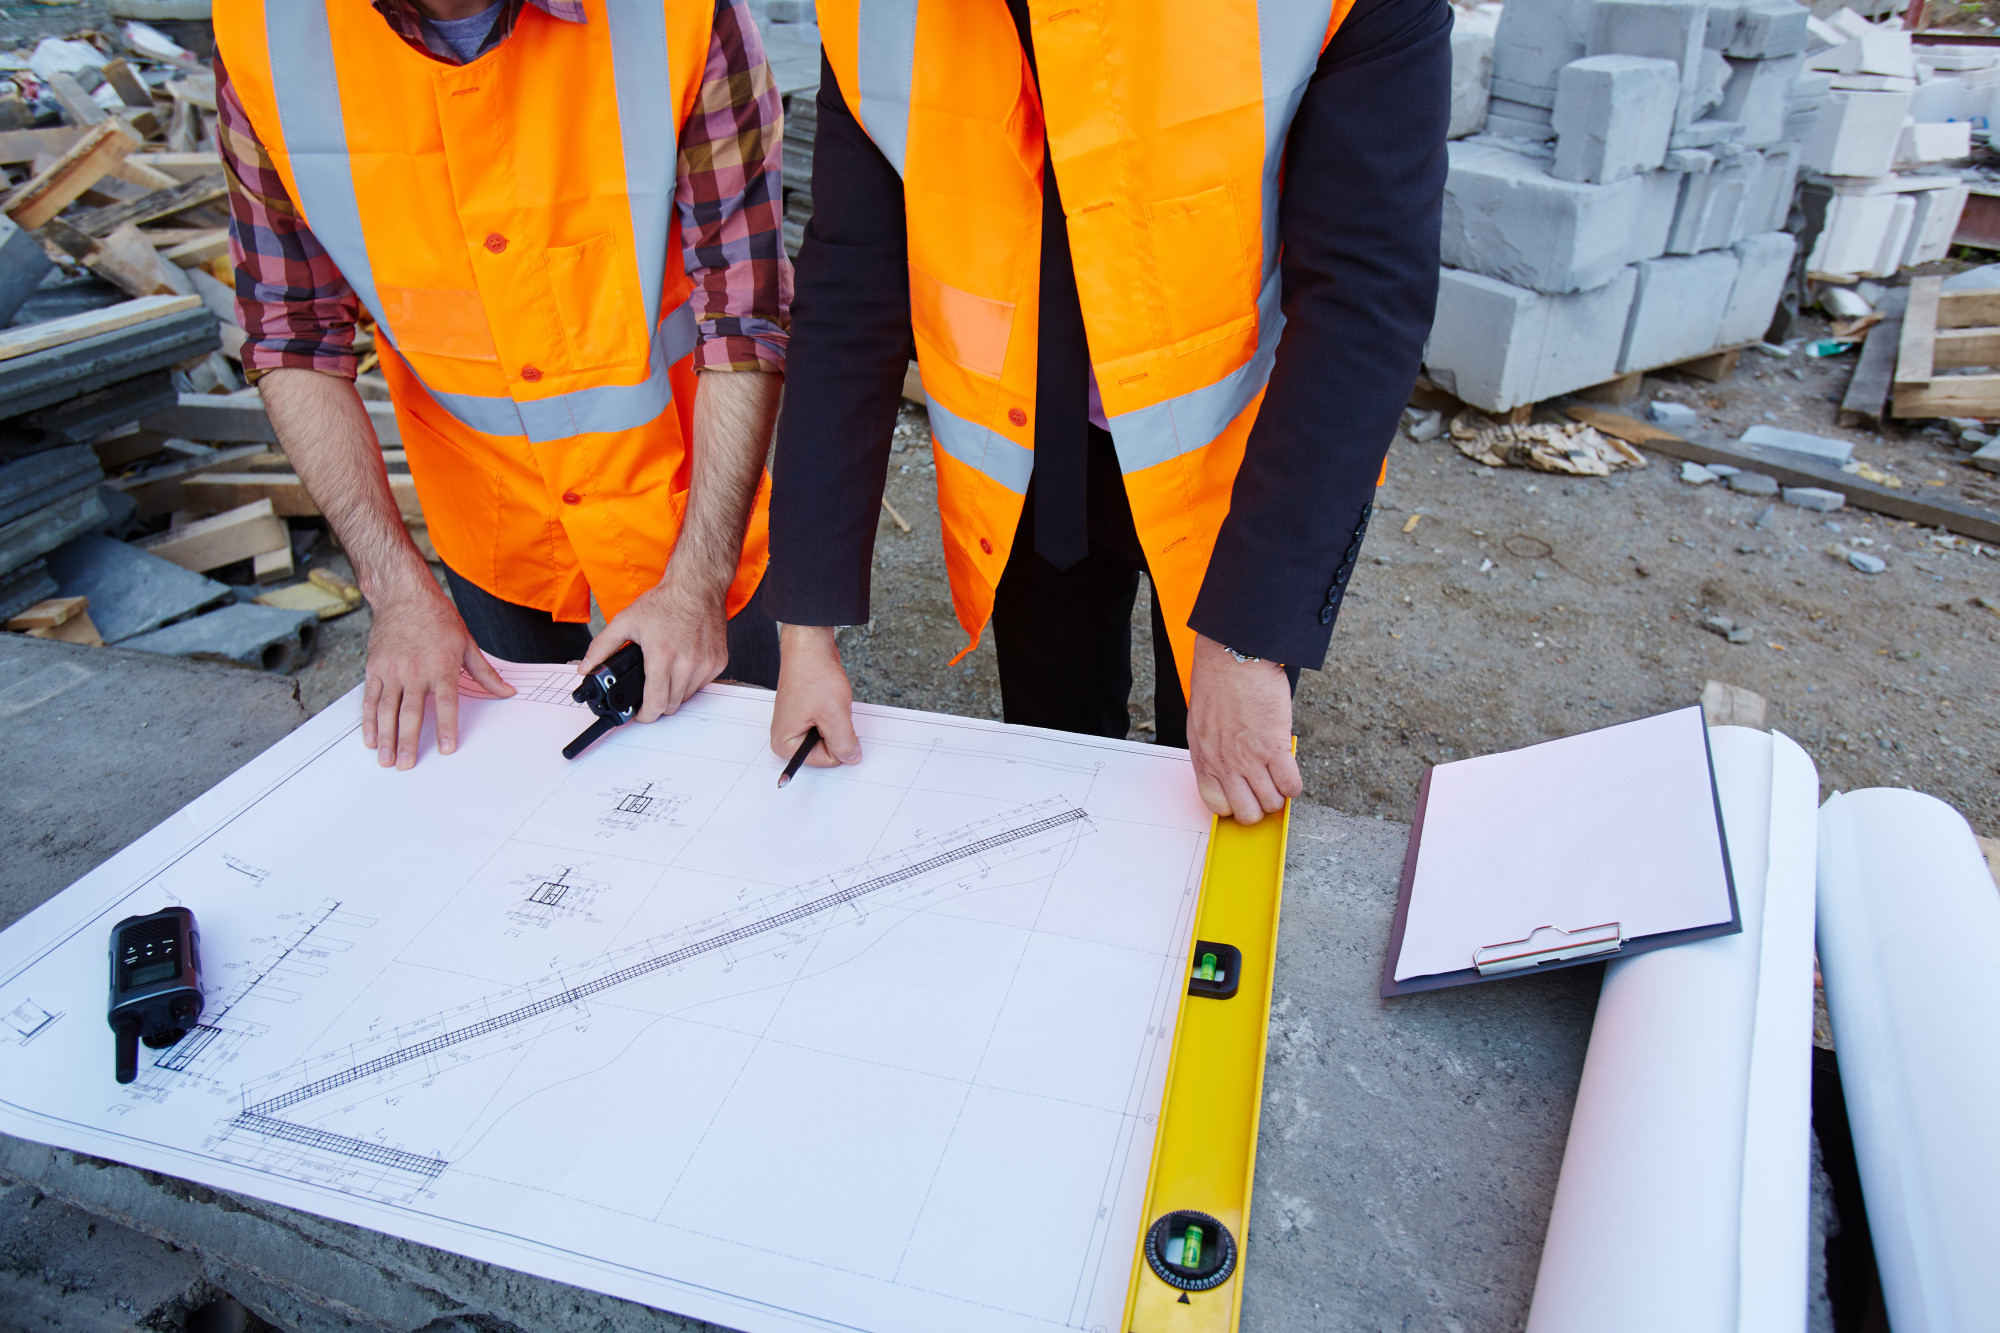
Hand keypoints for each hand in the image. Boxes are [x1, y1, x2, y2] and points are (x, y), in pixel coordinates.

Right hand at [362, 580, 512, 768]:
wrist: (404, 596)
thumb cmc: (438, 619)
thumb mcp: (466, 643)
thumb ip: (485, 674)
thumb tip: (507, 692)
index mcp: (441, 666)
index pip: (446, 703)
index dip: (446, 726)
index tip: (446, 747)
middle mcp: (415, 671)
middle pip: (411, 712)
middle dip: (408, 741)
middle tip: (405, 764)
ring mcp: (392, 671)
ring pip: (387, 710)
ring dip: (385, 737)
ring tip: (385, 759)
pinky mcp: (375, 669)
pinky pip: (370, 699)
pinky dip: (369, 721)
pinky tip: (370, 739)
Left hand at [580, 573, 727, 722]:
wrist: (697, 587)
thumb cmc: (665, 603)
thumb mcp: (625, 621)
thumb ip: (602, 648)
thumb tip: (585, 667)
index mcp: (662, 657)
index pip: (655, 705)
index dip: (645, 715)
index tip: (640, 713)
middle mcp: (687, 664)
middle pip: (671, 705)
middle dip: (657, 702)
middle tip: (650, 689)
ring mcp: (705, 664)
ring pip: (687, 696)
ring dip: (675, 691)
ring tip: (667, 671)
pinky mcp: (718, 662)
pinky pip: (702, 684)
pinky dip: (691, 680)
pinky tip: (684, 662)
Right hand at [770, 624, 860, 767]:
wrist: (810, 646)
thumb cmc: (813, 675)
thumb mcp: (834, 716)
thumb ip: (844, 744)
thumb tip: (852, 759)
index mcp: (785, 744)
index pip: (826, 761)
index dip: (838, 741)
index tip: (831, 719)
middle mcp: (787, 738)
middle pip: (827, 751)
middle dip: (837, 731)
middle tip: (830, 709)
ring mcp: (796, 726)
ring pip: (831, 737)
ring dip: (837, 721)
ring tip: (828, 702)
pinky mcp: (806, 715)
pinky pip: (829, 724)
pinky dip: (835, 713)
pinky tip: (828, 698)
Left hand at [1187, 633, 1301, 824]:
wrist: (1233, 660)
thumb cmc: (1217, 687)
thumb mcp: (1203, 727)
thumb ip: (1214, 753)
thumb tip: (1230, 771)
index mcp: (1205, 761)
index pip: (1218, 806)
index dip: (1235, 805)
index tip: (1244, 795)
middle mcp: (1226, 766)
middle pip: (1248, 813)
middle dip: (1260, 806)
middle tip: (1265, 789)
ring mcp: (1250, 759)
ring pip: (1272, 803)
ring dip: (1279, 794)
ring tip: (1278, 777)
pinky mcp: (1274, 747)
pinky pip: (1291, 785)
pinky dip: (1294, 784)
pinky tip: (1289, 769)